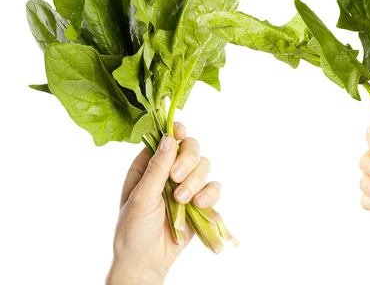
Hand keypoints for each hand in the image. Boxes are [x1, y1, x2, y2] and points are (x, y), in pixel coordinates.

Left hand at [106, 123, 221, 284]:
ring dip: (196, 181)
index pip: (166, 138)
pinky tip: (198, 205)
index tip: (181, 133)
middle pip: (191, 148)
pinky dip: (209, 194)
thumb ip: (157, 168)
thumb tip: (169, 138)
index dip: (175, 132)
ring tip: (183, 201)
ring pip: (204, 166)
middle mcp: (169, 170)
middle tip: (176, 179)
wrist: (147, 261)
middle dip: (188, 161)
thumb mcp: (141, 197)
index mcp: (149, 165)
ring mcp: (186, 185)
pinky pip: (214, 187)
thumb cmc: (133, 229)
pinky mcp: (201, 200)